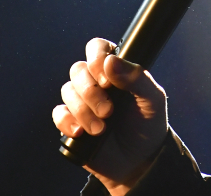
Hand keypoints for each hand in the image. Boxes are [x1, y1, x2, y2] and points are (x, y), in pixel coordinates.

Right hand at [53, 38, 168, 194]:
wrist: (138, 162)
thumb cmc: (148, 124)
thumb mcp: (152, 99)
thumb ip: (137, 77)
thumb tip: (111, 62)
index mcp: (115, 69)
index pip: (97, 48)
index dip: (97, 59)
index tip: (107, 80)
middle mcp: (95, 81)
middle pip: (78, 70)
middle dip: (91, 92)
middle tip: (108, 111)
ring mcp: (82, 101)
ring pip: (67, 91)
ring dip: (83, 111)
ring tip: (101, 129)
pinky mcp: (71, 121)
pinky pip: (59, 114)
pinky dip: (68, 122)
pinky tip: (82, 133)